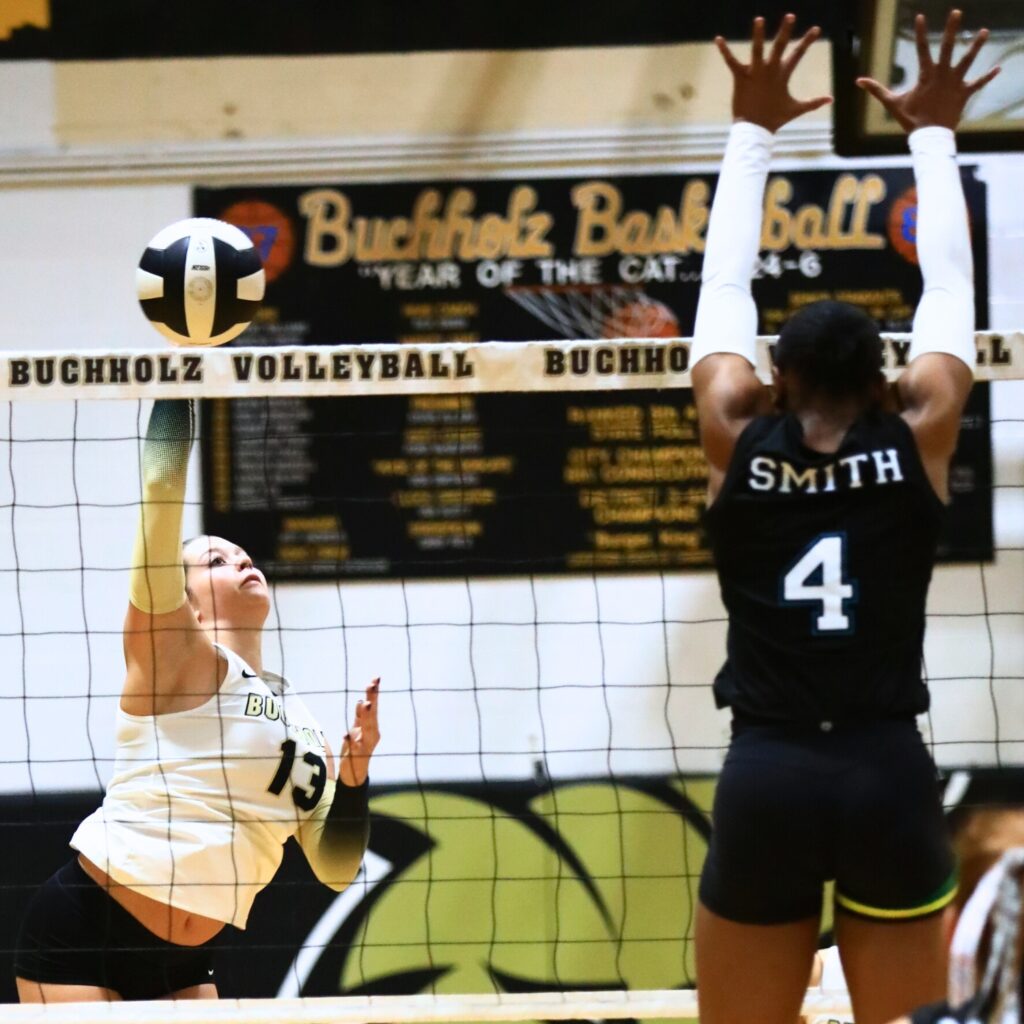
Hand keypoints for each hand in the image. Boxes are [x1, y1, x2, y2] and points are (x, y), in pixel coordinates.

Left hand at [339, 678, 379, 786]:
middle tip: (372, 684)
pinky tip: (346, 734)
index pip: (373, 706)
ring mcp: (365, 745)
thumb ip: (360, 717)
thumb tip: (362, 700)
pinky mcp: (356, 756)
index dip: (374, 693)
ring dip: (366, 717)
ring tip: (365, 704)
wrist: (354, 774)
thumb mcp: (357, 730)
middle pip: (372, 714)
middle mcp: (372, 734)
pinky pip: (354, 747)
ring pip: (367, 729)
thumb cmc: (356, 748)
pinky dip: (351, 741)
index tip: (376, 678)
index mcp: (372, 726)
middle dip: (372, 699)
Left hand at [715, 14, 831, 132]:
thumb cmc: (774, 119)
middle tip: (790, 16)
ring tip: (759, 19)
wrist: (754, 130)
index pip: (798, 54)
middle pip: (779, 46)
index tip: (816, 29)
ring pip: (757, 50)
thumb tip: (830, 99)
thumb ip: (813, 102)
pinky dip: (724, 51)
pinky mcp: (741, 78)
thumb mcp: (796, 109)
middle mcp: (770, 71)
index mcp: (783, 75)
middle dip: (785, 31)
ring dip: (758, 34)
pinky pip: (731, 62)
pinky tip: (718, 39)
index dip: (807, 41)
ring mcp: (755, 73)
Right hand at [856, 9, 999, 132]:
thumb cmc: (911, 120)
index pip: (921, 49)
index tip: (921, 16)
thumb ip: (877, 90)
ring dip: (976, 46)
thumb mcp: (892, 103)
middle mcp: (943, 74)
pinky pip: (978, 83)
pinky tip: (998, 68)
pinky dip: (987, 77)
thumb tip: (858, 81)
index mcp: (926, 75)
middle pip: (949, 47)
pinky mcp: (964, 94)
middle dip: (952, 29)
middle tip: (956, 12)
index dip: (921, 32)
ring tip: (984, 32)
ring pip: (967, 61)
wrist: (930, 137)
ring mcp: (955, 83)